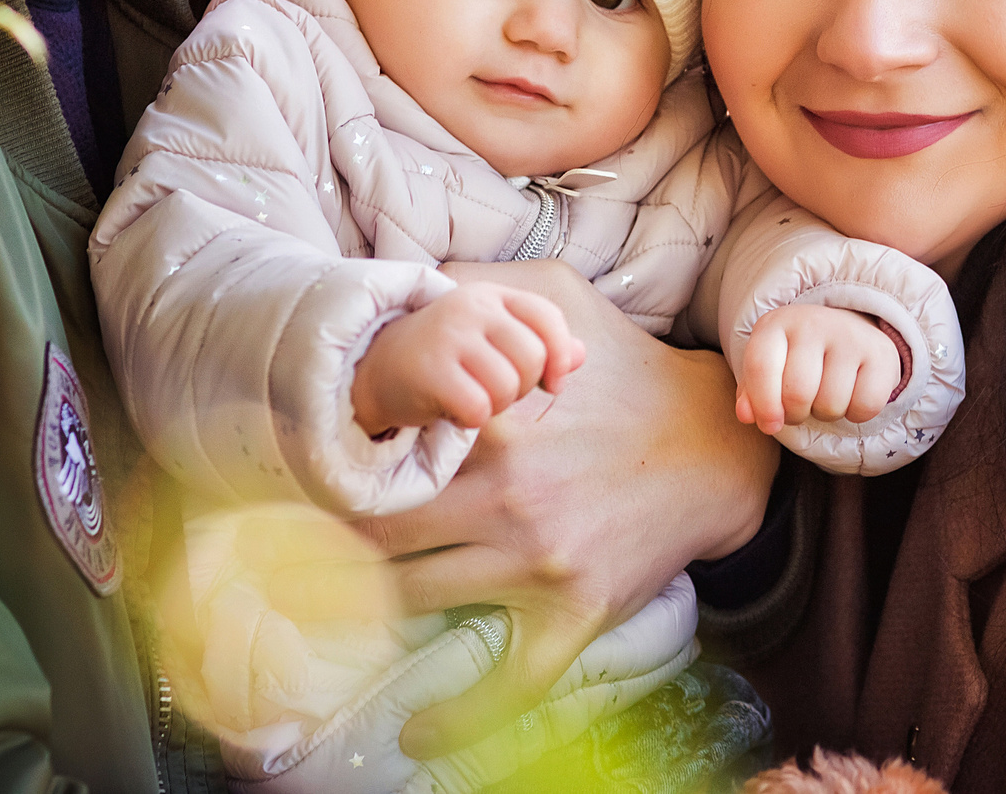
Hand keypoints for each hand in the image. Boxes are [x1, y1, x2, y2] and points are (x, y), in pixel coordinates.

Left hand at [274, 260, 776, 759]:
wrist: (715, 449)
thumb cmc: (628, 367)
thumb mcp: (560, 293)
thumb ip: (479, 280)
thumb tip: (404, 276)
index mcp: (489, 420)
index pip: (374, 451)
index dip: (325, 464)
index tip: (296, 472)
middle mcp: (504, 493)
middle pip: (372, 535)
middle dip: (325, 542)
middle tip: (290, 546)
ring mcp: (536, 560)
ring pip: (410, 603)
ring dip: (366, 612)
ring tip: (332, 612)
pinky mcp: (572, 613)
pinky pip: (502, 685)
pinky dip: (452, 719)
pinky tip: (414, 730)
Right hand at [351, 283, 584, 435]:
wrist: (373, 367)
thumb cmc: (444, 356)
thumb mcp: (490, 340)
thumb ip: (537, 344)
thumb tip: (581, 355)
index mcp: (492, 295)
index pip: (547, 316)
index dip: (560, 354)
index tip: (553, 383)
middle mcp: (471, 307)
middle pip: (532, 357)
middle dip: (521, 386)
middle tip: (492, 390)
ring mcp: (449, 335)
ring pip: (507, 386)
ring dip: (494, 405)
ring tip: (468, 396)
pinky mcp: (430, 370)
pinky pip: (477, 408)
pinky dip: (468, 419)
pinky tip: (450, 409)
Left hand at [735, 304, 902, 434]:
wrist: (846, 331)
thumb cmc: (798, 358)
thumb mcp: (769, 367)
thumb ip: (752, 392)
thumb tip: (746, 415)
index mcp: (776, 324)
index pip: (761, 366)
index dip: (763, 405)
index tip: (770, 425)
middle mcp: (812, 322)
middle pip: (797, 393)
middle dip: (795, 415)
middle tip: (800, 408)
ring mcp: (849, 335)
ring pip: (831, 404)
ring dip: (825, 414)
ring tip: (824, 396)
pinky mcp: (880, 353)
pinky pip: (865, 406)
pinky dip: (855, 414)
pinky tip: (851, 396)